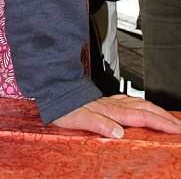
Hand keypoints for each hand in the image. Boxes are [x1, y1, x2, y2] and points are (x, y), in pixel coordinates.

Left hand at [53, 94, 180, 137]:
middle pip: (147, 110)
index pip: (143, 118)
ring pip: (141, 104)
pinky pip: (131, 102)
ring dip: (156, 111)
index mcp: (111, 112)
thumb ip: (99, 124)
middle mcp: (114, 105)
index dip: (161, 123)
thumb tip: (118, 132)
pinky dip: (143, 105)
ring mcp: (111, 102)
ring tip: (168, 118)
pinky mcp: (106, 101)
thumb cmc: (65, 107)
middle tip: (179, 126)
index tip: (176, 129)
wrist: (55, 91)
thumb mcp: (79, 119)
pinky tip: (143, 107)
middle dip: (165, 117)